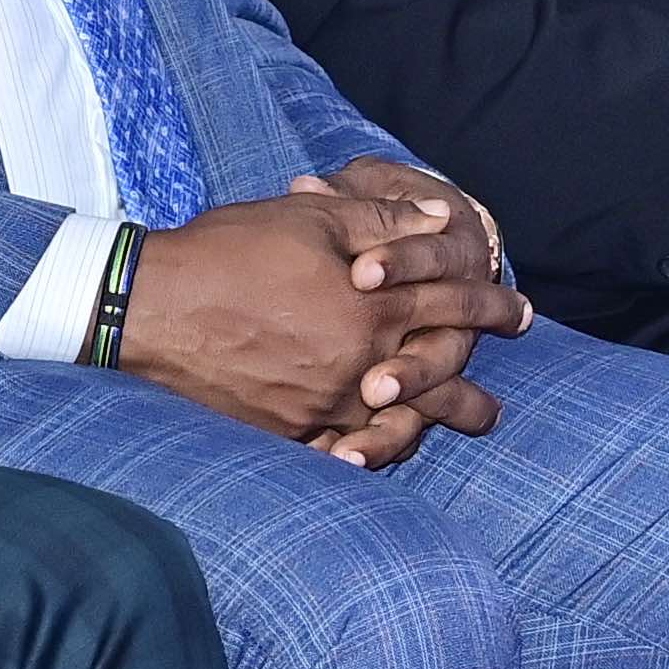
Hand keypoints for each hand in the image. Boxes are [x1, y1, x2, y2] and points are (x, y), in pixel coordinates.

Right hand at [123, 180, 521, 467]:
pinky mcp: (287, 431)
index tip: (520, 310)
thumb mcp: (308, 216)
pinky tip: (389, 452)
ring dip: (444, 420)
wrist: (147, 306)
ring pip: (402, 422)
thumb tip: (440, 220)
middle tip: (502, 389)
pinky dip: (373, 452)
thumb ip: (381, 219)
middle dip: (480, 371)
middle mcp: (358, 363)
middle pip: (439, 373)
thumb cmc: (227, 251)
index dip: (491, 304)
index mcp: (370, 306)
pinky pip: (343, 452)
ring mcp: (324, 405)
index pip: (451, 304)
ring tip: (477, 420)